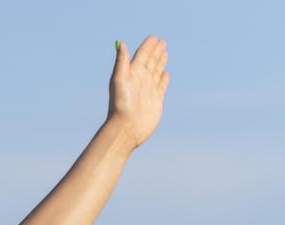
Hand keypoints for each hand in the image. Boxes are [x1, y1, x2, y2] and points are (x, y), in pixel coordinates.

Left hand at [107, 35, 169, 150]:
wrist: (126, 128)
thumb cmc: (120, 105)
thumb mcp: (119, 80)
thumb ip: (122, 61)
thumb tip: (122, 43)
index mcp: (132, 74)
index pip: (141, 56)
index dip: (148, 46)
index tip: (154, 37)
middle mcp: (140, 80)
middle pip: (150, 61)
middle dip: (156, 51)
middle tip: (162, 41)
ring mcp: (148, 90)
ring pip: (156, 72)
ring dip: (160, 62)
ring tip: (165, 52)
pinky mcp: (156, 100)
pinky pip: (161, 86)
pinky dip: (164, 79)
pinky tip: (165, 74)